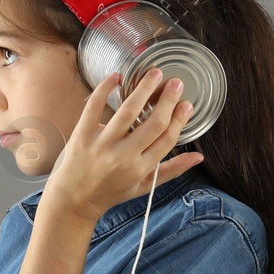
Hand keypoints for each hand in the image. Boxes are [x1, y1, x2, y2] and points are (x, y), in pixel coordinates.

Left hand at [44, 68, 204, 220]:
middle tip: (176, 83)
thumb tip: (199, 157)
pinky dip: (105, 89)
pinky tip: (117, 77)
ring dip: (144, 89)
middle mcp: (124, 156)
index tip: (187, 103)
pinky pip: (94, 106)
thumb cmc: (111, 192)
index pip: (166, 140)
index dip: (180, 120)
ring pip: (128, 111)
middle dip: (167, 101)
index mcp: (141, 169)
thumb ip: (171, 170)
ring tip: (155, 73)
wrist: (74, 200)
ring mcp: (102, 144)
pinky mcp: (82, 134)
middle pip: (153, 123)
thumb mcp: (144, 186)